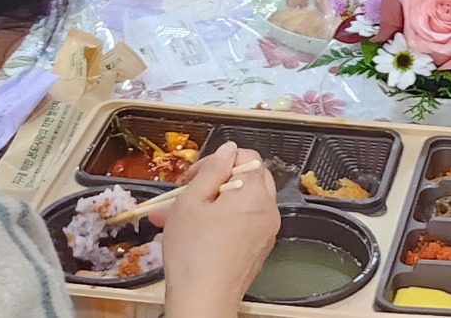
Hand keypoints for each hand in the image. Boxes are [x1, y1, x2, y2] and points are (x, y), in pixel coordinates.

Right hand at [153, 142, 278, 317]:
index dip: (218, 161)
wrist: (203, 301)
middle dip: (220, 180)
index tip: (195, 175)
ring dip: (217, 202)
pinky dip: (224, 221)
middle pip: (250, 177)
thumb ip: (212, 170)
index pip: (246, 156)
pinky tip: (196, 233)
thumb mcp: (191, 201)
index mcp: (254, 193)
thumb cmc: (194, 253)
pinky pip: (245, 223)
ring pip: (244, 202)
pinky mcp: (259, 249)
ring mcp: (266, 231)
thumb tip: (228, 149)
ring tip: (183, 215)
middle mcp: (268, 209)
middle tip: (193, 191)